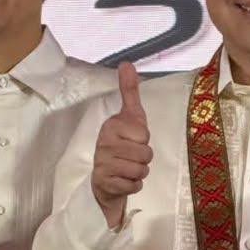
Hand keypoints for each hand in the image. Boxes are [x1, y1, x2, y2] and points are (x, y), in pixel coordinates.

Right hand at [91, 61, 151, 229]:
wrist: (106, 178)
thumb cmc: (122, 144)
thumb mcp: (130, 117)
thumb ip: (129, 91)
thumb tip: (126, 63)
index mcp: (110, 126)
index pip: (144, 134)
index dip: (143, 140)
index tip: (132, 139)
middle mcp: (104, 144)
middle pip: (146, 154)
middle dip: (144, 159)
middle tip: (131, 156)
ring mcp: (103, 165)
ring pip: (141, 170)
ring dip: (140, 172)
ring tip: (128, 168)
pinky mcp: (106, 184)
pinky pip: (135, 185)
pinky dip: (134, 185)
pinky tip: (124, 180)